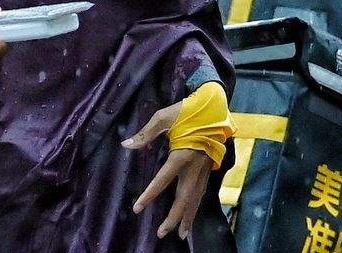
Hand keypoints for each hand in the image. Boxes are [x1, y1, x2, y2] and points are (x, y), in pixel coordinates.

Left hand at [121, 101, 214, 240]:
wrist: (215, 106)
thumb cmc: (188, 110)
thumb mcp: (164, 116)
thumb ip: (146, 133)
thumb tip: (126, 144)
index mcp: (182, 155)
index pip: (163, 180)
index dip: (149, 195)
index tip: (138, 208)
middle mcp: (194, 166)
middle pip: (184, 198)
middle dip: (174, 218)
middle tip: (162, 233)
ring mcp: (203, 169)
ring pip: (195, 198)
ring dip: (188, 217)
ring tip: (183, 235)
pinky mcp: (208, 167)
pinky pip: (201, 191)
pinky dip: (196, 205)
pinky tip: (191, 213)